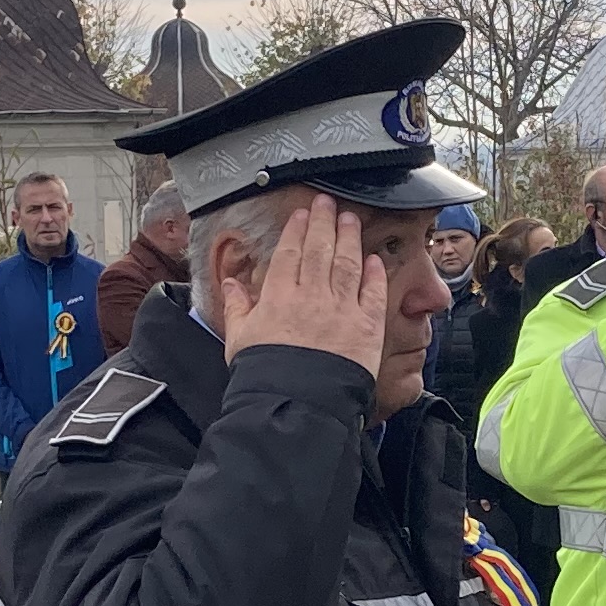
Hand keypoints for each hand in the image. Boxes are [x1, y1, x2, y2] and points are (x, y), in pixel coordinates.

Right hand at [224, 194, 386, 375]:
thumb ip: (237, 307)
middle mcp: (311, 295)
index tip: (302, 214)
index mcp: (279, 297)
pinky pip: (372, 292)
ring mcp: (340, 309)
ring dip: (349, 238)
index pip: (289, 254)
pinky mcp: (365, 326)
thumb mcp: (239, 339)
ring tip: (350, 218)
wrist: (295, 403)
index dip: (297, 230)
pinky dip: (374, 274)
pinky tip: (374, 259)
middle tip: (328, 202)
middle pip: (320, 249)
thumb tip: (231, 285)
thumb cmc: (264, 375)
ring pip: (347, 263)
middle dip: (324, 222)